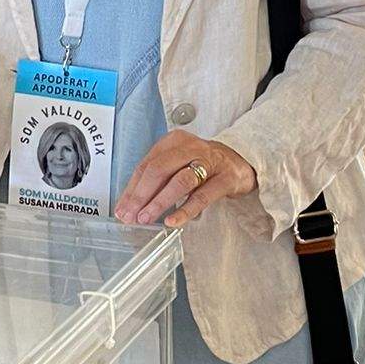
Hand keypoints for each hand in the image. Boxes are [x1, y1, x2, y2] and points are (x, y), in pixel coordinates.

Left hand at [115, 132, 256, 227]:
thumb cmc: (204, 165)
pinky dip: (185, 210)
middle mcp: (190, 147)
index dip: (132, 188)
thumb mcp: (178, 166)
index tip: (122, 208)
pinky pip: (202, 196)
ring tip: (146, 218)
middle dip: (141, 195)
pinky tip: (172, 221)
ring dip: (159, 202)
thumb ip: (156, 182)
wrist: (242, 162)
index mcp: (173, 142)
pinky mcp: (225, 178)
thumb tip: (129, 206)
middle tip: (131, 215)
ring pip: (179, 181)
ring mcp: (209, 162)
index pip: (146, 165)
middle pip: (159, 169)